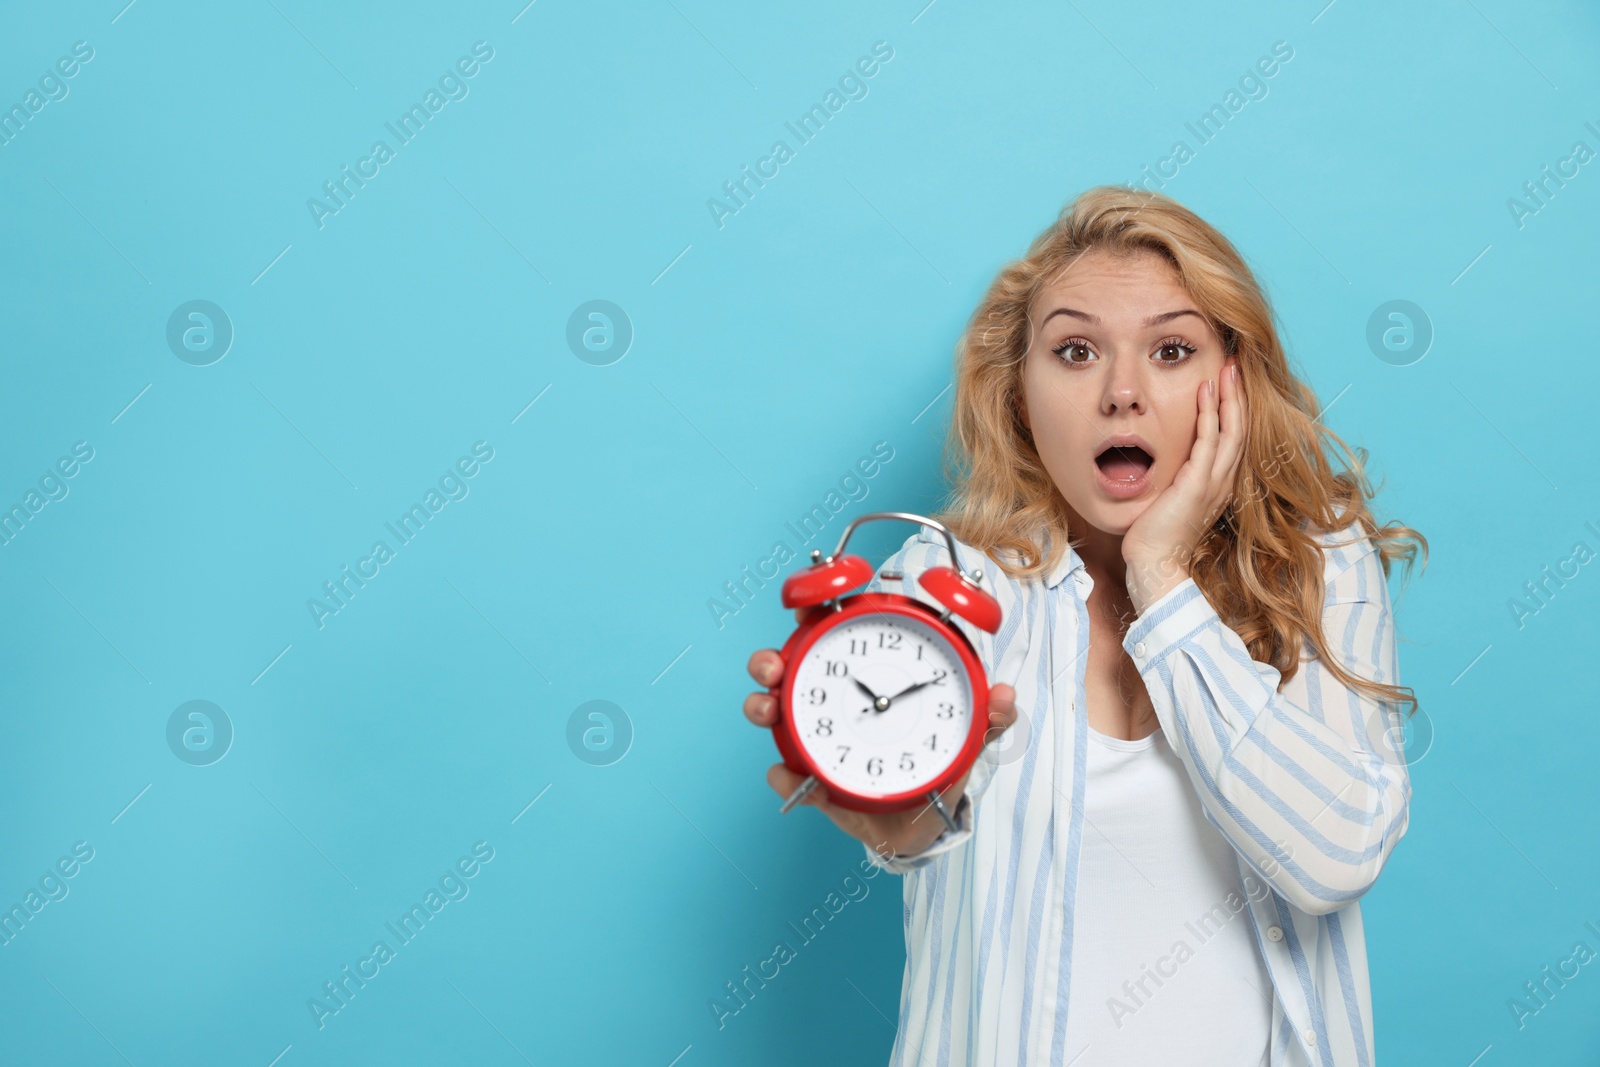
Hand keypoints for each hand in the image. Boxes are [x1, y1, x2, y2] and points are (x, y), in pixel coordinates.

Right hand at [743, 623, 1017, 857]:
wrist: (925, 825)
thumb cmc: (939, 764)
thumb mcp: (967, 736)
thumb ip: (989, 716)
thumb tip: (1005, 695)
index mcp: (869, 676)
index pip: (836, 631)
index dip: (817, 608)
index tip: (811, 603)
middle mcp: (834, 701)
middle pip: (789, 667)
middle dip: (769, 659)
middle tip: (773, 665)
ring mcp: (817, 738)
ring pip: (774, 712)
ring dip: (762, 705)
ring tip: (770, 709)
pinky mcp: (811, 780)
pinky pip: (787, 775)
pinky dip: (785, 775)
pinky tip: (795, 776)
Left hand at [1121, 357, 1246, 614]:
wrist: (1153, 564)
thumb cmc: (1154, 536)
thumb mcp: (1168, 499)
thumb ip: (1173, 479)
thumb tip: (1158, 460)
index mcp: (1217, 484)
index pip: (1232, 438)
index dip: (1233, 408)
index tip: (1228, 382)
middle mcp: (1222, 481)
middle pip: (1239, 428)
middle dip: (1238, 394)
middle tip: (1235, 363)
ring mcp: (1213, 483)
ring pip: (1231, 430)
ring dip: (1230, 396)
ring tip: (1228, 367)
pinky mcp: (1198, 485)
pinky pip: (1208, 441)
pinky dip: (1210, 414)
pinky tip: (1206, 391)